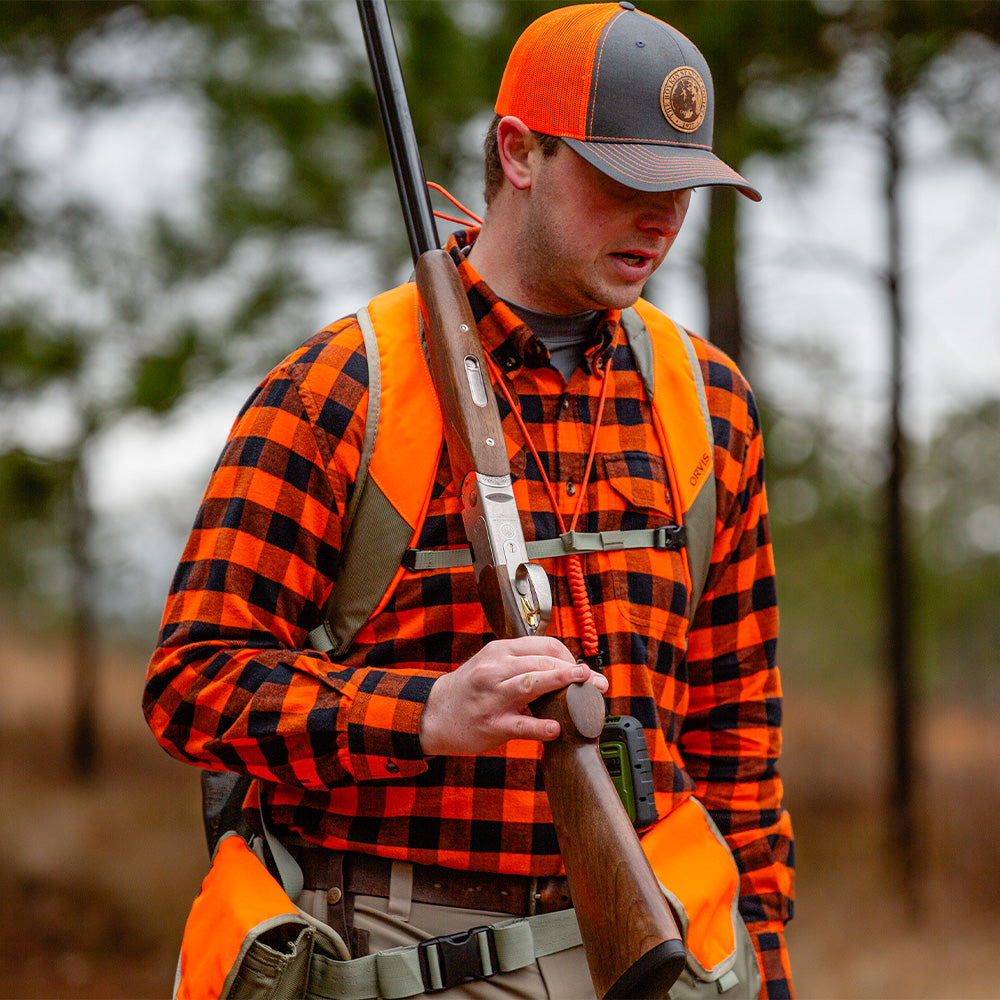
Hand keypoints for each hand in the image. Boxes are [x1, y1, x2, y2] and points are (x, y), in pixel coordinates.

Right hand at [419, 636, 608, 755]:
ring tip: (585, 688)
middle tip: (598, 683)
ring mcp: (493, 697)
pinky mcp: (492, 725)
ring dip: (561, 683)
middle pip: (542, 663)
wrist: (435, 713)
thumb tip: (565, 667)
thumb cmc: (471, 688)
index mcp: (500, 651)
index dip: (570, 657)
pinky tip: (556, 729)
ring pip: (530, 684)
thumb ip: (523, 662)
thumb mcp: (492, 663)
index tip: (584, 671)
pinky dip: (540, 727)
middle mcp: (496, 670)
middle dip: (575, 672)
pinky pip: (520, 725)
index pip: (544, 646)